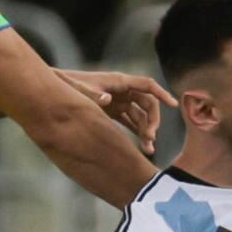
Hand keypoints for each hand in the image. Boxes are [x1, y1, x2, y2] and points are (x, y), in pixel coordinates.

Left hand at [60, 69, 177, 154]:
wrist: (57, 87)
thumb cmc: (69, 85)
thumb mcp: (81, 91)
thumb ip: (94, 96)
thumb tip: (108, 101)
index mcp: (120, 82)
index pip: (147, 85)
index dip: (162, 93)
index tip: (174, 104)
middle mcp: (123, 91)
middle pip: (148, 105)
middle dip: (152, 121)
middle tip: (151, 138)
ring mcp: (120, 101)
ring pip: (141, 116)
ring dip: (146, 131)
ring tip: (148, 149)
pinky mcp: (114, 111)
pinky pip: (131, 122)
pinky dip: (137, 134)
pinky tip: (142, 148)